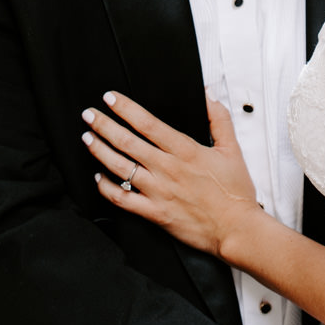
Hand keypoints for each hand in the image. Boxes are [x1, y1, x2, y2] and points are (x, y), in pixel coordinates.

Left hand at [82, 90, 265, 257]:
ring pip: (120, 168)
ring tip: (88, 138)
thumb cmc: (235, 192)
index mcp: (185, 151)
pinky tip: (99, 178)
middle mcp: (167, 169)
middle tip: (89, 115)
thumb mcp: (232, 149)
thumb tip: (207, 94)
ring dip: (100, 151)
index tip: (110, 98)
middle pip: (127, 142)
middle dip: (104, 125)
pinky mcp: (155, 213)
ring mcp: (158, 192)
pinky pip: (123, 199)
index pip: (148, 123)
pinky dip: (107, 188)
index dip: (125, 109)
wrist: (237, 229)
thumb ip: (218, 118)